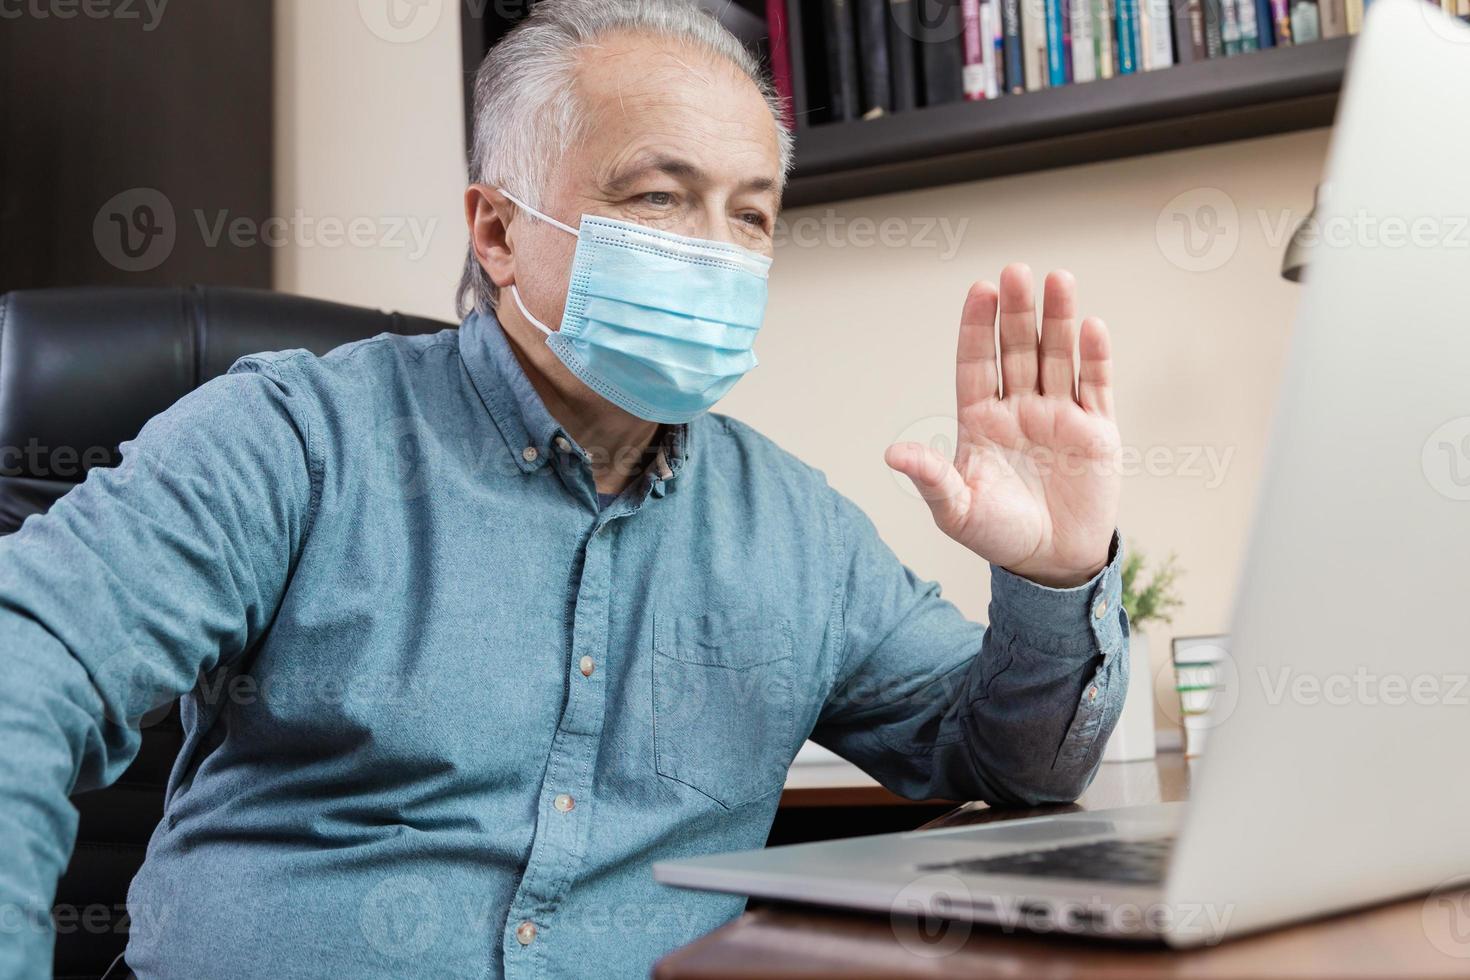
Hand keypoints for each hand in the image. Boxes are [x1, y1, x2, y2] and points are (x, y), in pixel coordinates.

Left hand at [886, 264, 1119, 588]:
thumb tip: (893, 454)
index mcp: (981, 420)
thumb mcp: (956, 510)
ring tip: (1058, 280)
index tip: (980, 290)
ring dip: (1058, 320)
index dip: (977, 327)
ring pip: (1057, 356)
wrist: (1051, 563)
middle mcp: (1019, 408)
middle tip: (1016, 272)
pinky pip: (1096, 386)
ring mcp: (1059, 415)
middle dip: (1017, 312)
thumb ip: (932, 478)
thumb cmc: (998, 536)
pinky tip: (1092, 328)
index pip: (977, 363)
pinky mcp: (1096, 430)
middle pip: (1017, 349)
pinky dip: (1095, 358)